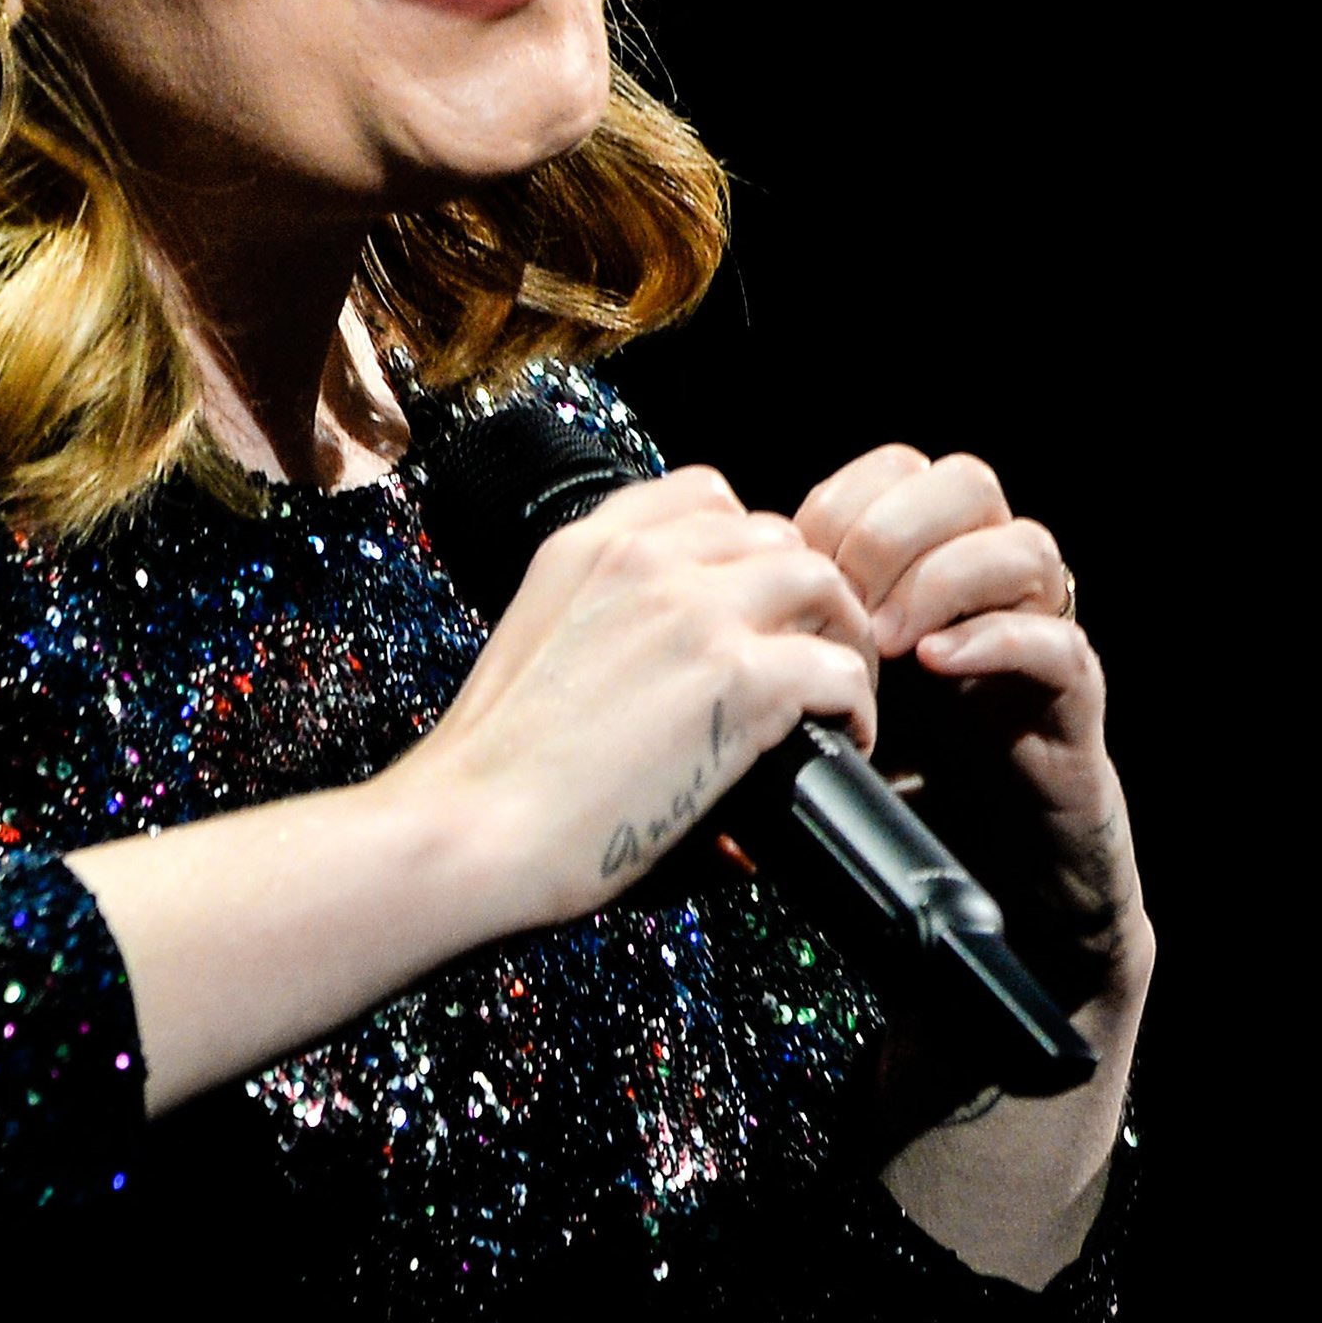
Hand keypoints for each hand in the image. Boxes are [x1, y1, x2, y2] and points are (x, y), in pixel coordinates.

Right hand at [405, 465, 878, 926]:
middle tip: (812, 652)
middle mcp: (644, 560)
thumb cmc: (487, 771)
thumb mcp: (539, 653)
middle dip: (802, 592)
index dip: (747, 547)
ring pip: (820, 579)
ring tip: (838, 690)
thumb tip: (670, 691)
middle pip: (775, 534)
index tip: (757, 600)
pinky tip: (842, 737)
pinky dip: (854, 702)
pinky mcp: (737, 679)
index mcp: (587, 546)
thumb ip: (608, 638)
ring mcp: (695, 612)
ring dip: (840, 632)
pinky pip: (838, 667)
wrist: (466, 826)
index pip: (704, 495)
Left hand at [795, 448, 1146, 1008]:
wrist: (990, 871)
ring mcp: (1040, 633)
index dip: (845, 502)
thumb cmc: (900, 775)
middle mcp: (992, 583)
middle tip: (841, 596)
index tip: (793, 560)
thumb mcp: (829, 696)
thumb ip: (792, 646)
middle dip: (892, 529)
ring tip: (886, 640)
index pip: (899, 473)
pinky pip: (1057, 641)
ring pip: (1026, 543)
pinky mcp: (1073, 699)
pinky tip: (937, 663)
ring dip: (943, 580)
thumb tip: (706, 615)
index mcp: (931, 563)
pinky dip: (995, 641)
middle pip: (966, 483)